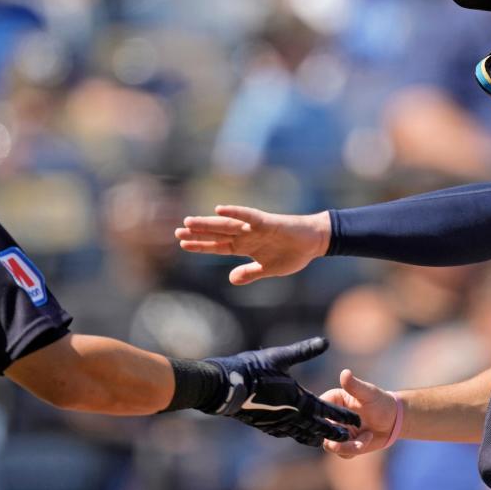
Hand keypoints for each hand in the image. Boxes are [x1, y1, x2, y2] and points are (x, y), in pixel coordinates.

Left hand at [175, 206, 329, 284]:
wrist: (314, 242)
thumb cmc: (293, 253)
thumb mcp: (268, 269)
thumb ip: (250, 273)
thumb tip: (231, 278)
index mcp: (246, 247)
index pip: (218, 246)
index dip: (201, 245)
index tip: (183, 244)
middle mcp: (247, 235)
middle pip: (217, 234)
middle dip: (198, 234)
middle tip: (177, 232)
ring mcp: (255, 228)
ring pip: (227, 225)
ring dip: (208, 223)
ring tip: (189, 222)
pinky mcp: (267, 222)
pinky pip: (248, 216)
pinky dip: (235, 213)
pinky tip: (220, 210)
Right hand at [206, 337, 359, 446]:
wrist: (224, 387)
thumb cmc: (252, 368)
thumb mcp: (280, 356)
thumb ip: (304, 351)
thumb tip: (325, 342)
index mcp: (297, 399)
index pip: (326, 410)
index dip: (342, 415)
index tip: (357, 421)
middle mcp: (290, 415)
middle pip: (317, 427)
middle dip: (333, 431)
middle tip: (349, 437)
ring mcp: (276, 423)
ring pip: (300, 434)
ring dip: (314, 436)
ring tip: (323, 440)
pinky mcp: (264, 425)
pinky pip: (284, 433)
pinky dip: (294, 434)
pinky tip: (293, 433)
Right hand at [320, 369, 399, 457]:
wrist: (394, 420)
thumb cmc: (381, 401)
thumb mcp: (368, 393)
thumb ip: (355, 386)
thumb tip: (345, 372)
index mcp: (334, 401)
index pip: (319, 409)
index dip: (319, 417)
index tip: (330, 423)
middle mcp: (333, 417)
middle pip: (322, 430)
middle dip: (333, 437)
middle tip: (348, 437)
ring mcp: (339, 432)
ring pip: (331, 444)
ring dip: (347, 446)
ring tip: (362, 441)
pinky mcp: (346, 445)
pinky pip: (343, 452)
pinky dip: (354, 449)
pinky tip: (368, 438)